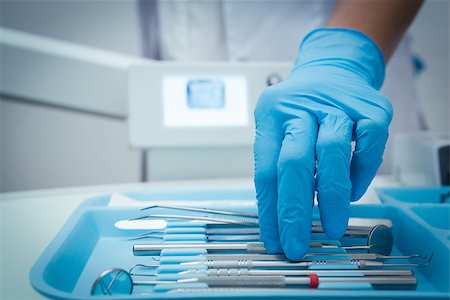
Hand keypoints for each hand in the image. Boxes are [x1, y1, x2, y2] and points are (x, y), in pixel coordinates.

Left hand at [254, 28, 392, 259]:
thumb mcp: (279, 127)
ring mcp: (338, 104)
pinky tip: (352, 191)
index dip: (270, 209)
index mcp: (272, 115)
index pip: (265, 168)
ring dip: (331, 197)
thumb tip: (285, 218)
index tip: (275, 239)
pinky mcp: (371, 107)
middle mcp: (301, 106)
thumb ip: (281, 166)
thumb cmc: (302, 109)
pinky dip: (360, 174)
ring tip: (332, 226)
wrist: (333, 67)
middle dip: (295, 211)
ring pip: (333, 153)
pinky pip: (368, 147)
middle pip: (294, 161)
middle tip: (297, 245)